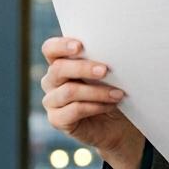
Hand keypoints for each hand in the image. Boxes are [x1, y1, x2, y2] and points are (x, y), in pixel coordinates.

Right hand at [40, 37, 145, 168]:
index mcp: (59, 62)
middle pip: (58, 69)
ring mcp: (51, 101)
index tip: (80, 46)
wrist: (116, 122)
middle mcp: (51, 81)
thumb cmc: (109, 90)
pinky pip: (74, 110)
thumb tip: (112, 51)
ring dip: (97, 91)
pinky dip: (95, 107)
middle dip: (83, 68)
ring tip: (118, 93)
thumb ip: (100, 61)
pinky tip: (110, 105)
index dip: (61, 46)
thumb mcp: (106, 74)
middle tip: (105, 70)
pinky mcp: (57, 120)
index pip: (50, 49)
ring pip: (69, 91)